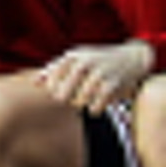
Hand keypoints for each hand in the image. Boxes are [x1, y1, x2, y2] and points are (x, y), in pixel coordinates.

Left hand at [38, 40, 154, 115]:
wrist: (131, 58)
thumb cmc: (97, 59)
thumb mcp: (75, 58)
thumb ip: (54, 68)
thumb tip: (34, 82)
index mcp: (72, 56)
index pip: (52, 78)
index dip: (52, 88)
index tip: (56, 90)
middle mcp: (84, 64)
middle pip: (62, 93)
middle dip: (64, 99)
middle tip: (69, 98)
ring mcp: (98, 75)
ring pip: (79, 101)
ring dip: (80, 104)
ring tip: (83, 100)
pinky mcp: (112, 87)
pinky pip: (95, 107)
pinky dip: (94, 109)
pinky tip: (95, 106)